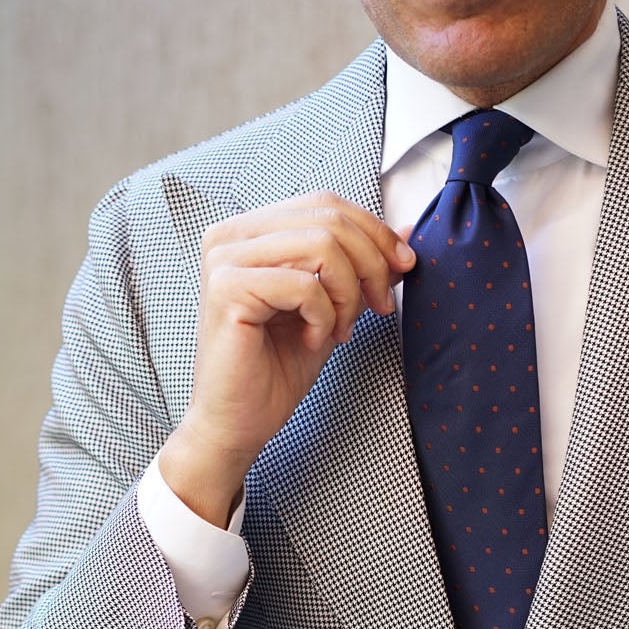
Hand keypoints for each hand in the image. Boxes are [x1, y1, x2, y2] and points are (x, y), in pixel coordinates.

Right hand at [159, 194, 415, 526]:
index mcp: (252, 231)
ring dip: (347, 294)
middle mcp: (231, 235)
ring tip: (340, 330)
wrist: (239, 423)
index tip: (403, 268)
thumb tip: (403, 233)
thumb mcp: (332, 309)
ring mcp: (224, 259)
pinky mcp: (227, 289)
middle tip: (380, 307)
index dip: (374, 232)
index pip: (326, 204)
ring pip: (321, 246)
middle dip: (371, 264)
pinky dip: (323, 316)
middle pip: (328, 219)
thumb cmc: (276, 369)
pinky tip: (313, 341)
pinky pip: (304, 286)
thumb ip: (360, 269)